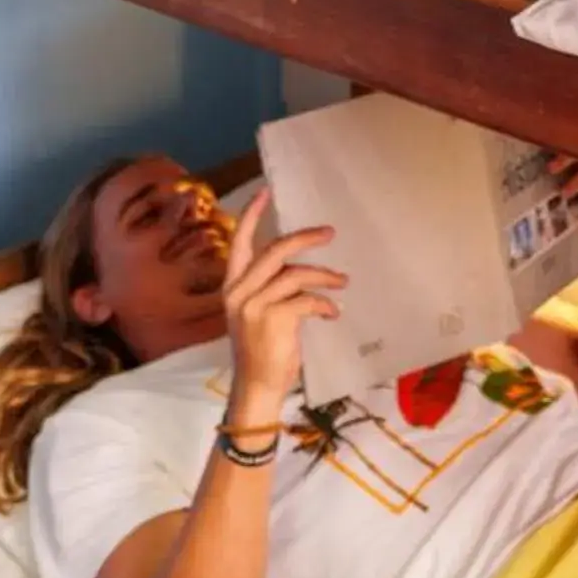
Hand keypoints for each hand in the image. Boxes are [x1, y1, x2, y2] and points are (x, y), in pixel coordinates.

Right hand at [221, 190, 345, 424]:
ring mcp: (254, 305)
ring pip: (297, 274)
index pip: (239, 243)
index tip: (265, 191)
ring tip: (343, 283)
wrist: (257, 386)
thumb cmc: (262, 348)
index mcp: (233, 286)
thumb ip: (272, 286)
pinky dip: (325, 304)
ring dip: (326, 276)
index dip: (251, 215)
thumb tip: (304, 265)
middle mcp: (239, 291)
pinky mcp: (274, 319)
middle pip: (276, 250)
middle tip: (330, 233)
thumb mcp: (258, 311)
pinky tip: (333, 313)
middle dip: (306, 238)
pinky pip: (307, 299)